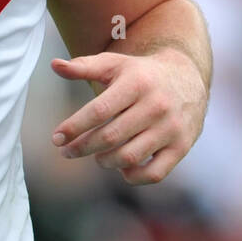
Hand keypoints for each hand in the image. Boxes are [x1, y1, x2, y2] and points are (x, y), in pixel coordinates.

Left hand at [50, 48, 207, 184]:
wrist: (187, 77)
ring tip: (97, 156)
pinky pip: (154, 174)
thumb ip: (83, 66)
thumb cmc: (140, 74)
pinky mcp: (182, 146)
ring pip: (129, 157)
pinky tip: (121, 167)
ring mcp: (171, 128)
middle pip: (111, 137)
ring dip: (105, 161)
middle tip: (68, 151)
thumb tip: (54, 65)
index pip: (99, 110)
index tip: (56, 138)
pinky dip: (133, 176)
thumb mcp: (114, 64)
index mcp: (136, 83)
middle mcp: (156, 106)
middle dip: (83, 147)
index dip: (74, 127)